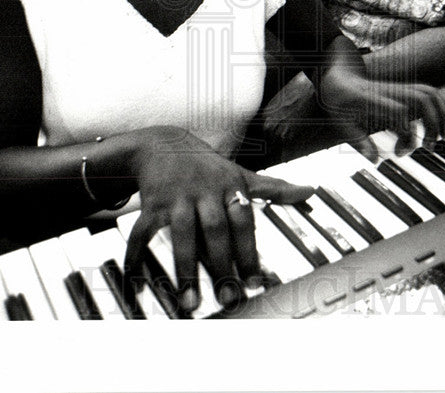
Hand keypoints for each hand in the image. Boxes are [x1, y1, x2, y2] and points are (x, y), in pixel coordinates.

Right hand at [123, 126, 312, 312]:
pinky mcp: (152, 204)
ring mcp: (177, 198)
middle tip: (227, 298)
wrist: (164, 143)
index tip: (255, 282)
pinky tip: (135, 280)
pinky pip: (143, 232)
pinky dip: (136, 255)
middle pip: (215, 231)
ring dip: (186, 269)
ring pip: (182, 235)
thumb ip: (273, 187)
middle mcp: (204, 191)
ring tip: (190, 302)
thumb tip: (309, 190)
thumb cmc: (208, 167)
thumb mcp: (241, 174)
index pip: (243, 221)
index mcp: (230, 186)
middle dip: (221, 265)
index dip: (249, 251)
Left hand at [318, 70, 444, 158]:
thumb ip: (358, 141)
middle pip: (421, 99)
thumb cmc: (338, 101)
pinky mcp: (404, 89)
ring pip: (430, 93)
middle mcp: (389, 91)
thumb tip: (375, 161)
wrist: (338, 74)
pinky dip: (441, 108)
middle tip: (430, 148)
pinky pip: (429, 93)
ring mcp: (398, 88)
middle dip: (432, 123)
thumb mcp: (341, 123)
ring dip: (443, 114)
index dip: (405, 129)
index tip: (399, 152)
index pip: (398, 110)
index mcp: (371, 99)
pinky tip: (441, 127)